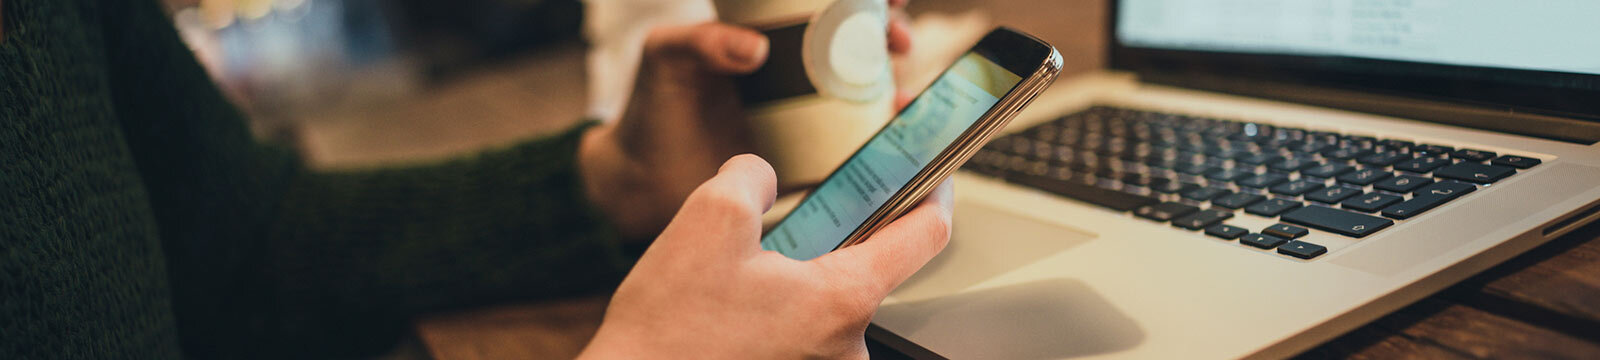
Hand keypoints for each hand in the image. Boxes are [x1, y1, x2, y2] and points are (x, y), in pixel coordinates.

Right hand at [578, 155, 951, 358]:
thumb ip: (752, 176)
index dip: (933, 196)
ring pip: (824, 309)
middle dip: (824, 245)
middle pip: (863, 273)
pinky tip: (730, 318)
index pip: (924, 237)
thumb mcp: (708, 218)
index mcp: (843, 299)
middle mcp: (847, 348)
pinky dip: (775, 320)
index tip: (931, 179)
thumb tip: (760, 176)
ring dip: (791, 287)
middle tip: (774, 236)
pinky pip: (801, 340)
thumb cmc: (669, 329)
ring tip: (733, 287)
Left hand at [579, 1, 914, 238]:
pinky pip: (856, 149)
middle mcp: (796, 73)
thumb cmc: (652, 107)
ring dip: (898, 89)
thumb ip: (699, 42)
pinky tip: (894, 141)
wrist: (642, 181)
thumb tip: (755, 49)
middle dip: (892, 33)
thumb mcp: (666, 57)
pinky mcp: (809, 160)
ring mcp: (807, 117)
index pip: (825, 4)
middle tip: (897, 41)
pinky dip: (884, 143)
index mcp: (770, 37)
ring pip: (869, 94)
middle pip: (862, 44)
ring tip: (903, 97)